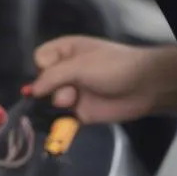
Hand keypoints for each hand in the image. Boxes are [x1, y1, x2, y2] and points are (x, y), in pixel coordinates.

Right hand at [31, 36, 176, 123]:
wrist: (144, 87)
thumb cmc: (112, 67)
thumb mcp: (79, 65)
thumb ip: (52, 77)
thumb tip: (31, 92)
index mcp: (65, 52)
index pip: (40, 59)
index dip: (44, 66)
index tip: (55, 70)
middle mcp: (66, 71)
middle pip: (42, 81)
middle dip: (51, 87)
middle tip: (69, 89)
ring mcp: (72, 92)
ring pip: (49, 100)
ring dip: (58, 102)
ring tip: (72, 102)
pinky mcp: (79, 112)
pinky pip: (60, 118)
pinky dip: (57, 122)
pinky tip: (57, 123)